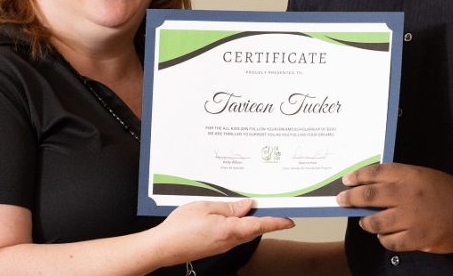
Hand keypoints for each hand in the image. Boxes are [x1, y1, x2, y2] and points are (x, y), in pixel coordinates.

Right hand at [154, 199, 293, 265]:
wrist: (162, 248)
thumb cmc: (179, 228)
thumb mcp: (206, 207)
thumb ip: (229, 207)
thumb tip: (247, 205)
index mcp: (230, 230)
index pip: (260, 225)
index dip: (276, 222)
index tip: (290, 220)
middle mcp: (229, 241)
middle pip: (254, 229)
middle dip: (266, 219)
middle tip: (277, 207)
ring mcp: (222, 246)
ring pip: (244, 232)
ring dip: (252, 222)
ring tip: (256, 207)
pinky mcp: (215, 247)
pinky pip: (232, 234)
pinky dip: (238, 225)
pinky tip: (234, 216)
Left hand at [336, 162, 452, 253]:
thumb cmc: (446, 191)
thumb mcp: (422, 175)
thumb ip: (399, 179)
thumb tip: (371, 185)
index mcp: (409, 175)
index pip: (375, 172)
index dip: (357, 176)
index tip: (347, 180)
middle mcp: (406, 195)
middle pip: (368, 196)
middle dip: (350, 198)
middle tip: (342, 200)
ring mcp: (411, 218)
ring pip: (375, 222)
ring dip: (367, 222)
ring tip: (366, 222)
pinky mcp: (417, 238)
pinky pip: (390, 242)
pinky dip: (384, 240)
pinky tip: (385, 236)